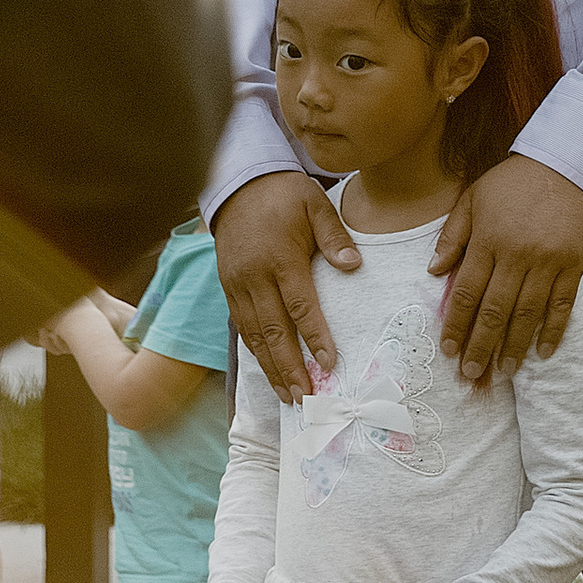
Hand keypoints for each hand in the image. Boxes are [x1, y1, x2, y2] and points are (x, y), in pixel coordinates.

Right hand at [214, 165, 358, 402]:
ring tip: (288, 395)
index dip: (315, 337)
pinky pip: (241, 326)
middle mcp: (254, 277)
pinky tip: (268, 370)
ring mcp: (237, 285)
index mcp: (280, 257)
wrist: (238, 184)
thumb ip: (335, 237)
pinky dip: (255, 352)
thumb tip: (354, 266)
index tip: (329, 363)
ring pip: (253, 335)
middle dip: (289, 367)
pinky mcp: (228, 288)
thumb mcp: (315, 204)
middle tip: (305, 398)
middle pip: (272, 331)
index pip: (300, 305)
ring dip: (271, 368)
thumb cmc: (284, 195)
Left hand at [431, 152, 582, 382]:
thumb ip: (453, 235)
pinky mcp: (574, 265)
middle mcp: (517, 255)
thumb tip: (434, 272)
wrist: (567, 163)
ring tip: (503, 370)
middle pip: (496, 311)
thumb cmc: (515, 181)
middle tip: (471, 372)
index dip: (457, 324)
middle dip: (481, 346)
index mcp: (489, 240)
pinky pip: (562, 305)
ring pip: (528, 314)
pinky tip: (543, 352)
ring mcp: (548, 262)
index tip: (449, 349)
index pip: (468, 292)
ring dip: (514, 346)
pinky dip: (553, 331)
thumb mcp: (474, 197)